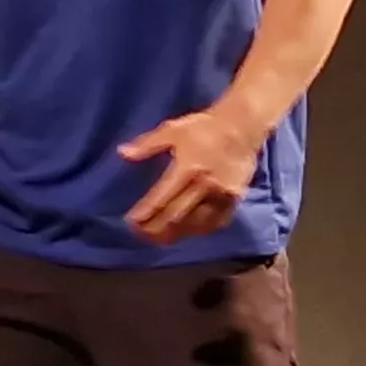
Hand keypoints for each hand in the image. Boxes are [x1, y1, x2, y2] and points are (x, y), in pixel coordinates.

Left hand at [118, 102, 265, 242]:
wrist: (243, 126)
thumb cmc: (204, 127)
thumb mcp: (172, 130)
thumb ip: (147, 144)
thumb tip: (122, 153)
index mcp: (187, 168)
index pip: (162, 197)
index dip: (145, 212)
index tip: (131, 222)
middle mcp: (205, 185)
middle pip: (177, 215)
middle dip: (156, 228)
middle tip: (140, 234)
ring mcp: (222, 195)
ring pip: (196, 223)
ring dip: (176, 234)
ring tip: (159, 239)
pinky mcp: (235, 199)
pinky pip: (217, 222)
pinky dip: (200, 230)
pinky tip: (187, 233)